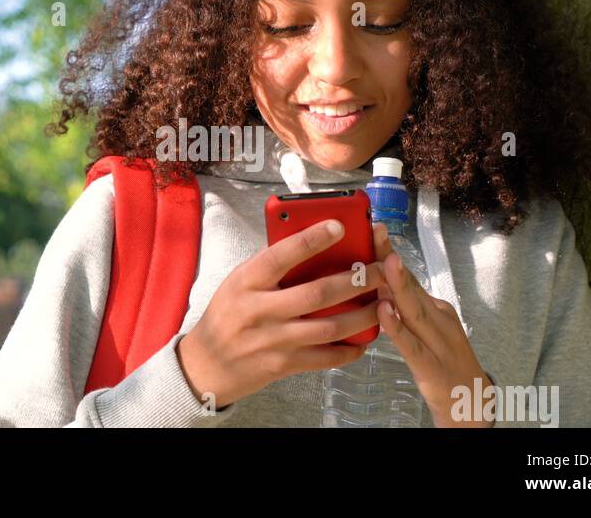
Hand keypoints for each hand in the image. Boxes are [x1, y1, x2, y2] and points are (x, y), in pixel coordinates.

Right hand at [177, 219, 387, 409]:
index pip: (281, 255)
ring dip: (362, 315)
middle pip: (317, 294)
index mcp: (247, 282)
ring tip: (384, 302)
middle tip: (380, 269)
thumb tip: (311, 243)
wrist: (206, 364)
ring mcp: (273, 341)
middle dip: (355, 281)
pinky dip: (350, 349)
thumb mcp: (238, 282)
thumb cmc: (227, 314)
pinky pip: (325, 358)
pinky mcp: (283, 365)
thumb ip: (269, 267)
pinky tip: (365, 338)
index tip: (340, 226)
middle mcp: (260, 310)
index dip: (312, 239)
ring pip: (329, 328)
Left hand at [371, 222, 494, 427]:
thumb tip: (376, 284)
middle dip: (390, 258)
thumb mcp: (426, 329)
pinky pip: (411, 345)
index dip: (389, 252)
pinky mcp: (430, 366)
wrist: (472, 402)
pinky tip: (384, 314)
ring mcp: (437, 341)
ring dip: (399, 285)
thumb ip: (405, 309)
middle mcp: (438, 318)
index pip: (407, 276)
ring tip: (384, 261)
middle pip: (410, 285)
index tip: (373, 228)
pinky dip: (397, 328)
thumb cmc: (443, 363)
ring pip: (414, 310)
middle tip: (375, 231)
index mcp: (435, 308)